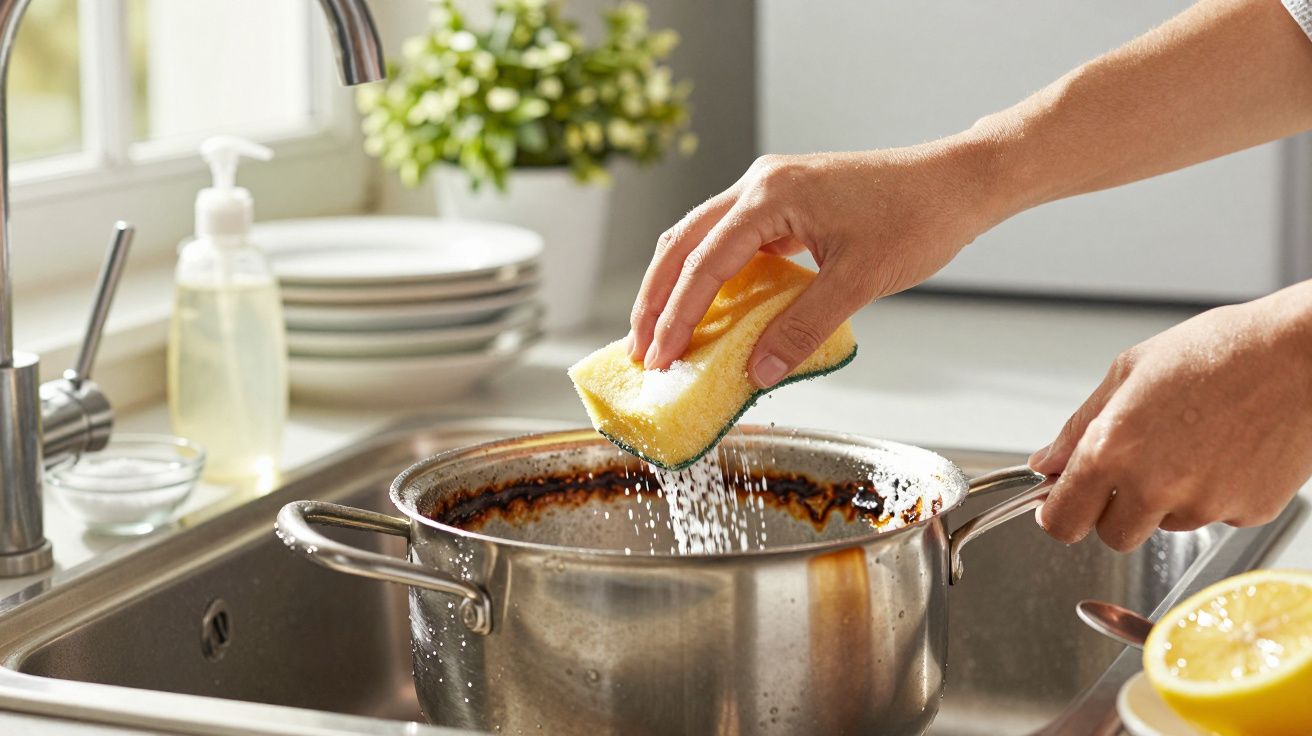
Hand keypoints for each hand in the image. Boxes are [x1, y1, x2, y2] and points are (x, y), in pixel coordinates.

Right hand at [626, 143, 1004, 386]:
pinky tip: (707, 311)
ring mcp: (769, 190)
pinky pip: (730, 241)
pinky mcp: (784, 203)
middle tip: (641, 352)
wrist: (958, 182)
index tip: (659, 358)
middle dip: (656, 300)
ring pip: (699, 239)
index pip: (705, 263)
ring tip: (660, 335)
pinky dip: (709, 277)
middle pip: (683, 243)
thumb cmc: (918, 218)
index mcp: (771, 195)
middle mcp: (759, 185)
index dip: (677, 315)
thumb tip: (757, 373)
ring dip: (676, 287)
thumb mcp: (859, 281)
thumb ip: (803, 327)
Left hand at [1031, 283, 1311, 550]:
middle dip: (1112, 511)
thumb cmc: (1218, 352)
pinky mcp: (1247, 513)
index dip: (1059, 514)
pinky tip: (1225, 450)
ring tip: (1190, 443)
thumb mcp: (1128, 373)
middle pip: (1113, 536)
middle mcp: (1155, 487)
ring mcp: (1204, 505)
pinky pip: (1213, 517)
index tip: (1062, 504)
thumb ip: (1080, 427)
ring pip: (1165, 525)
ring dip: (1165, 499)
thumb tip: (1048, 461)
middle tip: (1131, 469)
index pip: (1063, 522)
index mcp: (1113, 450)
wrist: (1300, 356)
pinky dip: (1213, 494)